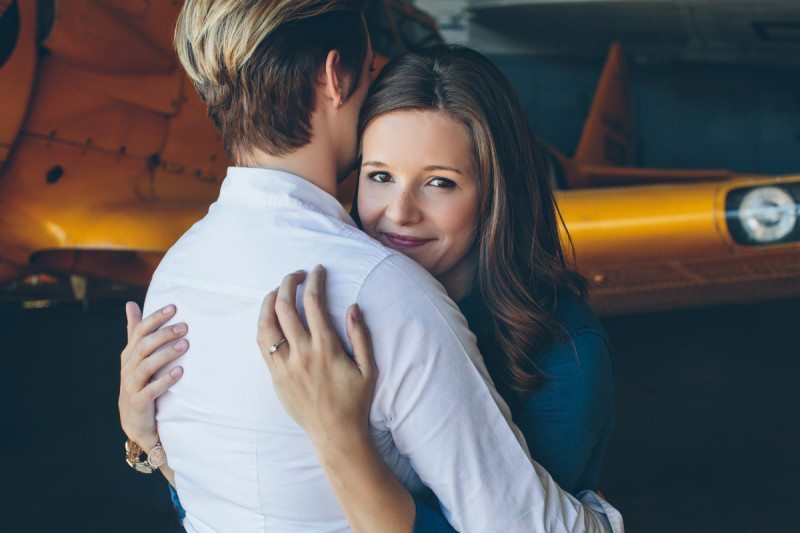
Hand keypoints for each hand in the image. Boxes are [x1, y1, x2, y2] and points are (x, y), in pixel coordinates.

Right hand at [118, 302, 187, 450]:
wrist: (136, 421)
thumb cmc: (140, 383)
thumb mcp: (137, 358)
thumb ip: (135, 332)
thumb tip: (130, 304)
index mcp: (129, 354)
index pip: (139, 331)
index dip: (155, 318)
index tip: (174, 307)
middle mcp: (128, 367)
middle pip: (143, 346)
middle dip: (164, 334)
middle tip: (185, 327)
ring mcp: (131, 385)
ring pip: (146, 366)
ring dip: (166, 354)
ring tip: (185, 345)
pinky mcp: (139, 402)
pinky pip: (150, 390)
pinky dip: (165, 380)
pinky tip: (179, 372)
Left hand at [256, 266, 376, 445]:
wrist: (335, 434)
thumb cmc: (355, 401)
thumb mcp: (369, 368)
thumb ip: (361, 336)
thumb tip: (353, 307)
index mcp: (326, 348)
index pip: (314, 303)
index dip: (314, 281)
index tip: (318, 270)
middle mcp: (301, 353)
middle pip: (284, 307)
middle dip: (288, 283)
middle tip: (296, 274)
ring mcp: (285, 365)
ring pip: (266, 323)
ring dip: (269, 301)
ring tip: (278, 290)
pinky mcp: (275, 376)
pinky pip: (262, 344)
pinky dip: (263, 324)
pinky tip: (269, 316)